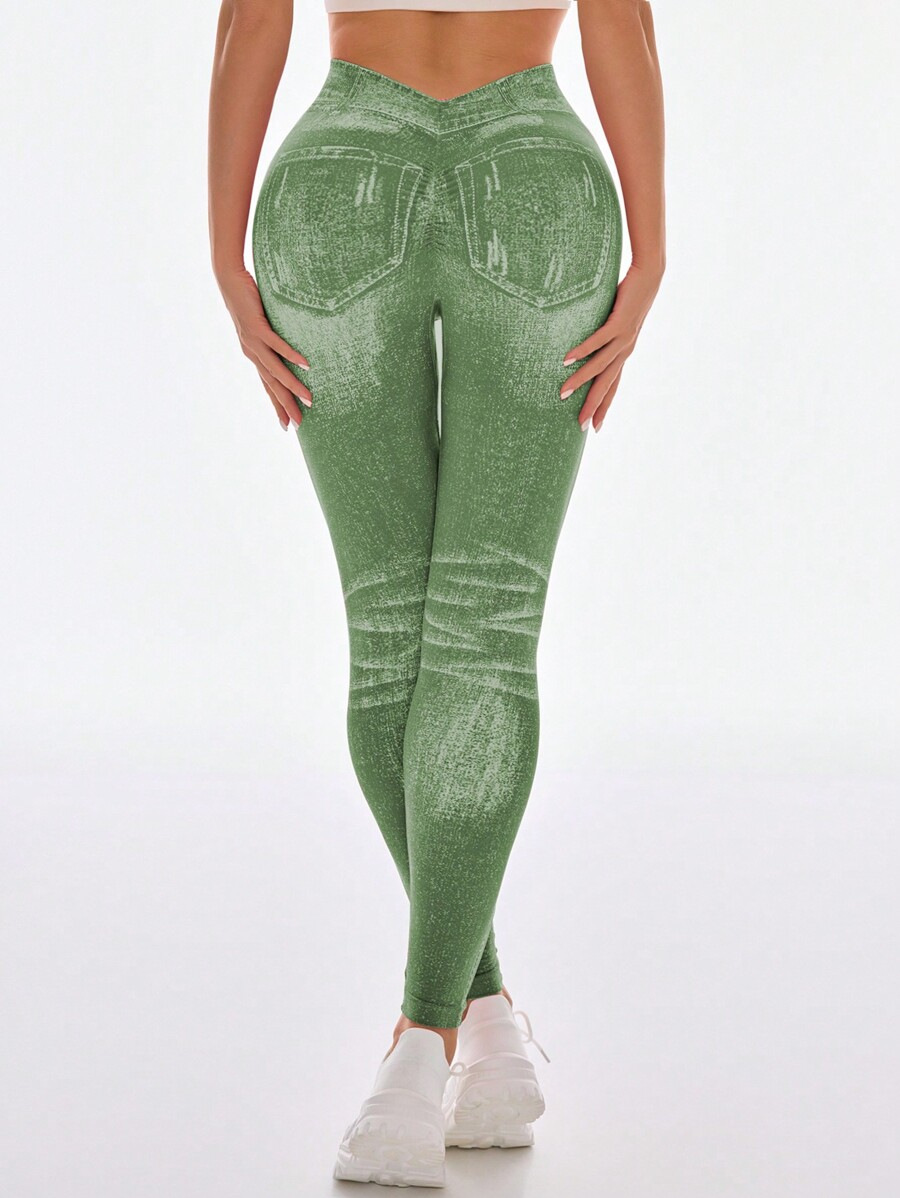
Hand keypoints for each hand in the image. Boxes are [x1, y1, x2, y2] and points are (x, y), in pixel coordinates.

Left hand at [218, 266, 311, 430]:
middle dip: (286, 405)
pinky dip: (290, 356)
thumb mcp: (263, 324)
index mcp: (254, 355)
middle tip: (299, 424)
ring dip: (292, 386)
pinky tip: (305, 365)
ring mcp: (252, 341)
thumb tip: (291, 348)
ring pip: (274, 370)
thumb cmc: (248, 299)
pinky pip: (276, 345)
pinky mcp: (256, 326)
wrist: (228, 280)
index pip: (268, 386)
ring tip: (308, 398)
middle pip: (272, 385)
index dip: (277, 406)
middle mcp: (252, 352)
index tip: (288, 425)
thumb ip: (273, 338)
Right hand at [560, 259, 663, 432]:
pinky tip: (568, 361)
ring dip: (581, 380)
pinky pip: (598, 341)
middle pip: (606, 384)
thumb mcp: (616, 322)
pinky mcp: (620, 323)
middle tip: (580, 424)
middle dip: (593, 405)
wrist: (650, 276)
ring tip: (563, 393)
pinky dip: (583, 352)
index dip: (604, 406)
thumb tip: (585, 346)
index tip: (594, 427)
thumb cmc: (630, 296)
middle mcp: (625, 350)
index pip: (612, 386)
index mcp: (624, 353)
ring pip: (600, 366)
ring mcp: (624, 338)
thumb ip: (603, 336)